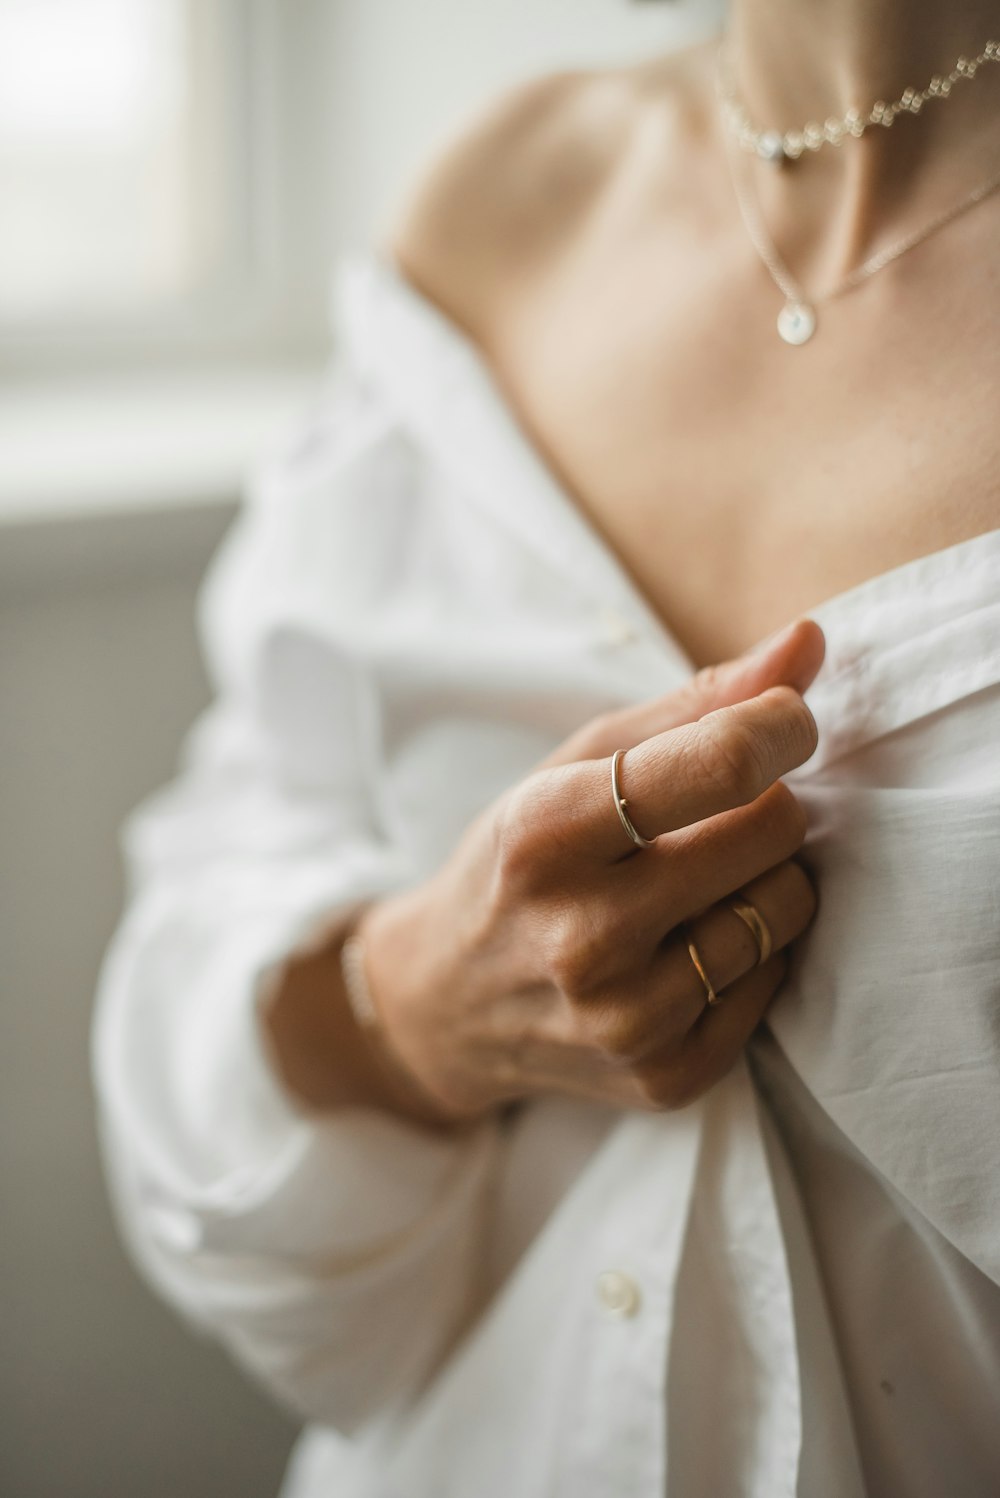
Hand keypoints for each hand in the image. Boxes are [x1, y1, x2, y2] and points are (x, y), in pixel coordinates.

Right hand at [358, 618, 824, 1121]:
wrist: (444, 1006)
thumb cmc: (515, 863)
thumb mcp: (570, 767)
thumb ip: (693, 704)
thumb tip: (807, 645)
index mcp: (545, 835)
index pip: (717, 766)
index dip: (777, 725)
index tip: (784, 719)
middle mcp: (581, 936)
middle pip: (770, 831)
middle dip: (765, 803)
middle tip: (718, 814)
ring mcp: (623, 1019)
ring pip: (786, 909)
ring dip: (764, 878)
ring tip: (701, 881)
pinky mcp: (662, 1075)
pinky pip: (776, 982)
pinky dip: (753, 950)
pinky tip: (692, 944)